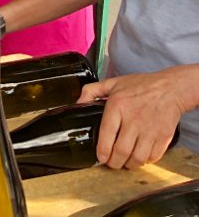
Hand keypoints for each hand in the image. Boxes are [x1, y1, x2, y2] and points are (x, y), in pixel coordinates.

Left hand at [77, 69, 192, 168]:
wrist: (171, 88)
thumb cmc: (141, 86)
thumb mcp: (113, 83)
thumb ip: (91, 91)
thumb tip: (77, 103)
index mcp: (118, 106)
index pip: (107, 133)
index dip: (102, 151)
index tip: (100, 158)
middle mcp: (133, 119)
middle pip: (121, 151)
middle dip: (114, 163)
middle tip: (111, 163)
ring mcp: (150, 130)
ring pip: (137, 157)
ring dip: (129, 165)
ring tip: (124, 163)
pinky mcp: (163, 136)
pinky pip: (153, 156)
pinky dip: (145, 161)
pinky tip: (139, 157)